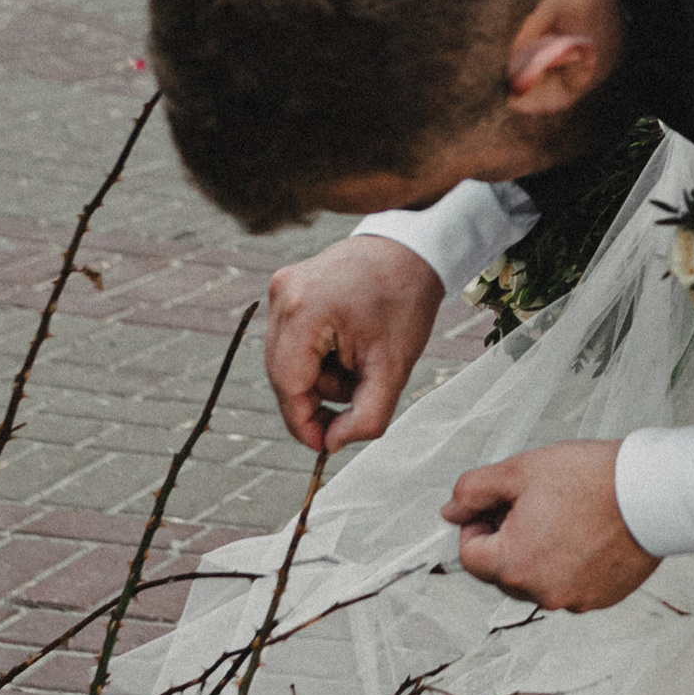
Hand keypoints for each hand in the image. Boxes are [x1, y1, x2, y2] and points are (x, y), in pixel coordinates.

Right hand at [263, 238, 443, 453]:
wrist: (412, 249)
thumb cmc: (405, 301)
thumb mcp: (394, 367)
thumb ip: (366, 416)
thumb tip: (331, 444)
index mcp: (303, 311)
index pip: (288, 387)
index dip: (304, 424)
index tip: (326, 445)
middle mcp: (282, 296)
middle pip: (284, 376)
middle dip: (320, 397)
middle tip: (360, 394)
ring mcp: (281, 288)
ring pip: (288, 360)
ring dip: (322, 375)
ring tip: (361, 360)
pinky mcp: (287, 287)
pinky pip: (293, 339)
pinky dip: (319, 354)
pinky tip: (349, 344)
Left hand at [444, 442, 657, 612]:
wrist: (653, 492)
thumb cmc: (592, 479)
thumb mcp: (519, 470)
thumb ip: (473, 491)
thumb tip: (450, 511)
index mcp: (514, 564)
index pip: (469, 556)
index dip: (477, 525)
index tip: (499, 505)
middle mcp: (541, 592)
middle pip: (503, 572)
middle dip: (509, 541)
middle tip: (535, 505)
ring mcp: (574, 600)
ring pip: (537, 580)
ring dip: (539, 555)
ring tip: (565, 518)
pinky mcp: (601, 599)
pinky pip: (570, 586)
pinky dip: (571, 565)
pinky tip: (587, 535)